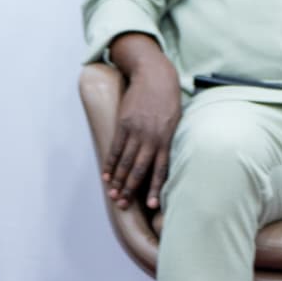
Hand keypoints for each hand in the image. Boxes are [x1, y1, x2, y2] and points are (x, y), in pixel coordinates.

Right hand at [104, 35, 181, 212]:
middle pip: (138, 169)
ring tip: (113, 194)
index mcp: (166, 140)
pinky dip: (110, 163)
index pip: (160, 170)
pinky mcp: (123, 124)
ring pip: (125, 161)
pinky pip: (115, 147)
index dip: (155, 188)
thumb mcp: (175, 122)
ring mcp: (135, 131)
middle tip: (123, 204)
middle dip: (130, 189)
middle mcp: (150, 138)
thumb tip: (164, 163)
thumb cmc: (168, 100)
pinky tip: (106, 174)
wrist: (154, 75)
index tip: (152, 205)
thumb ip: (168, 142)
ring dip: (118, 180)